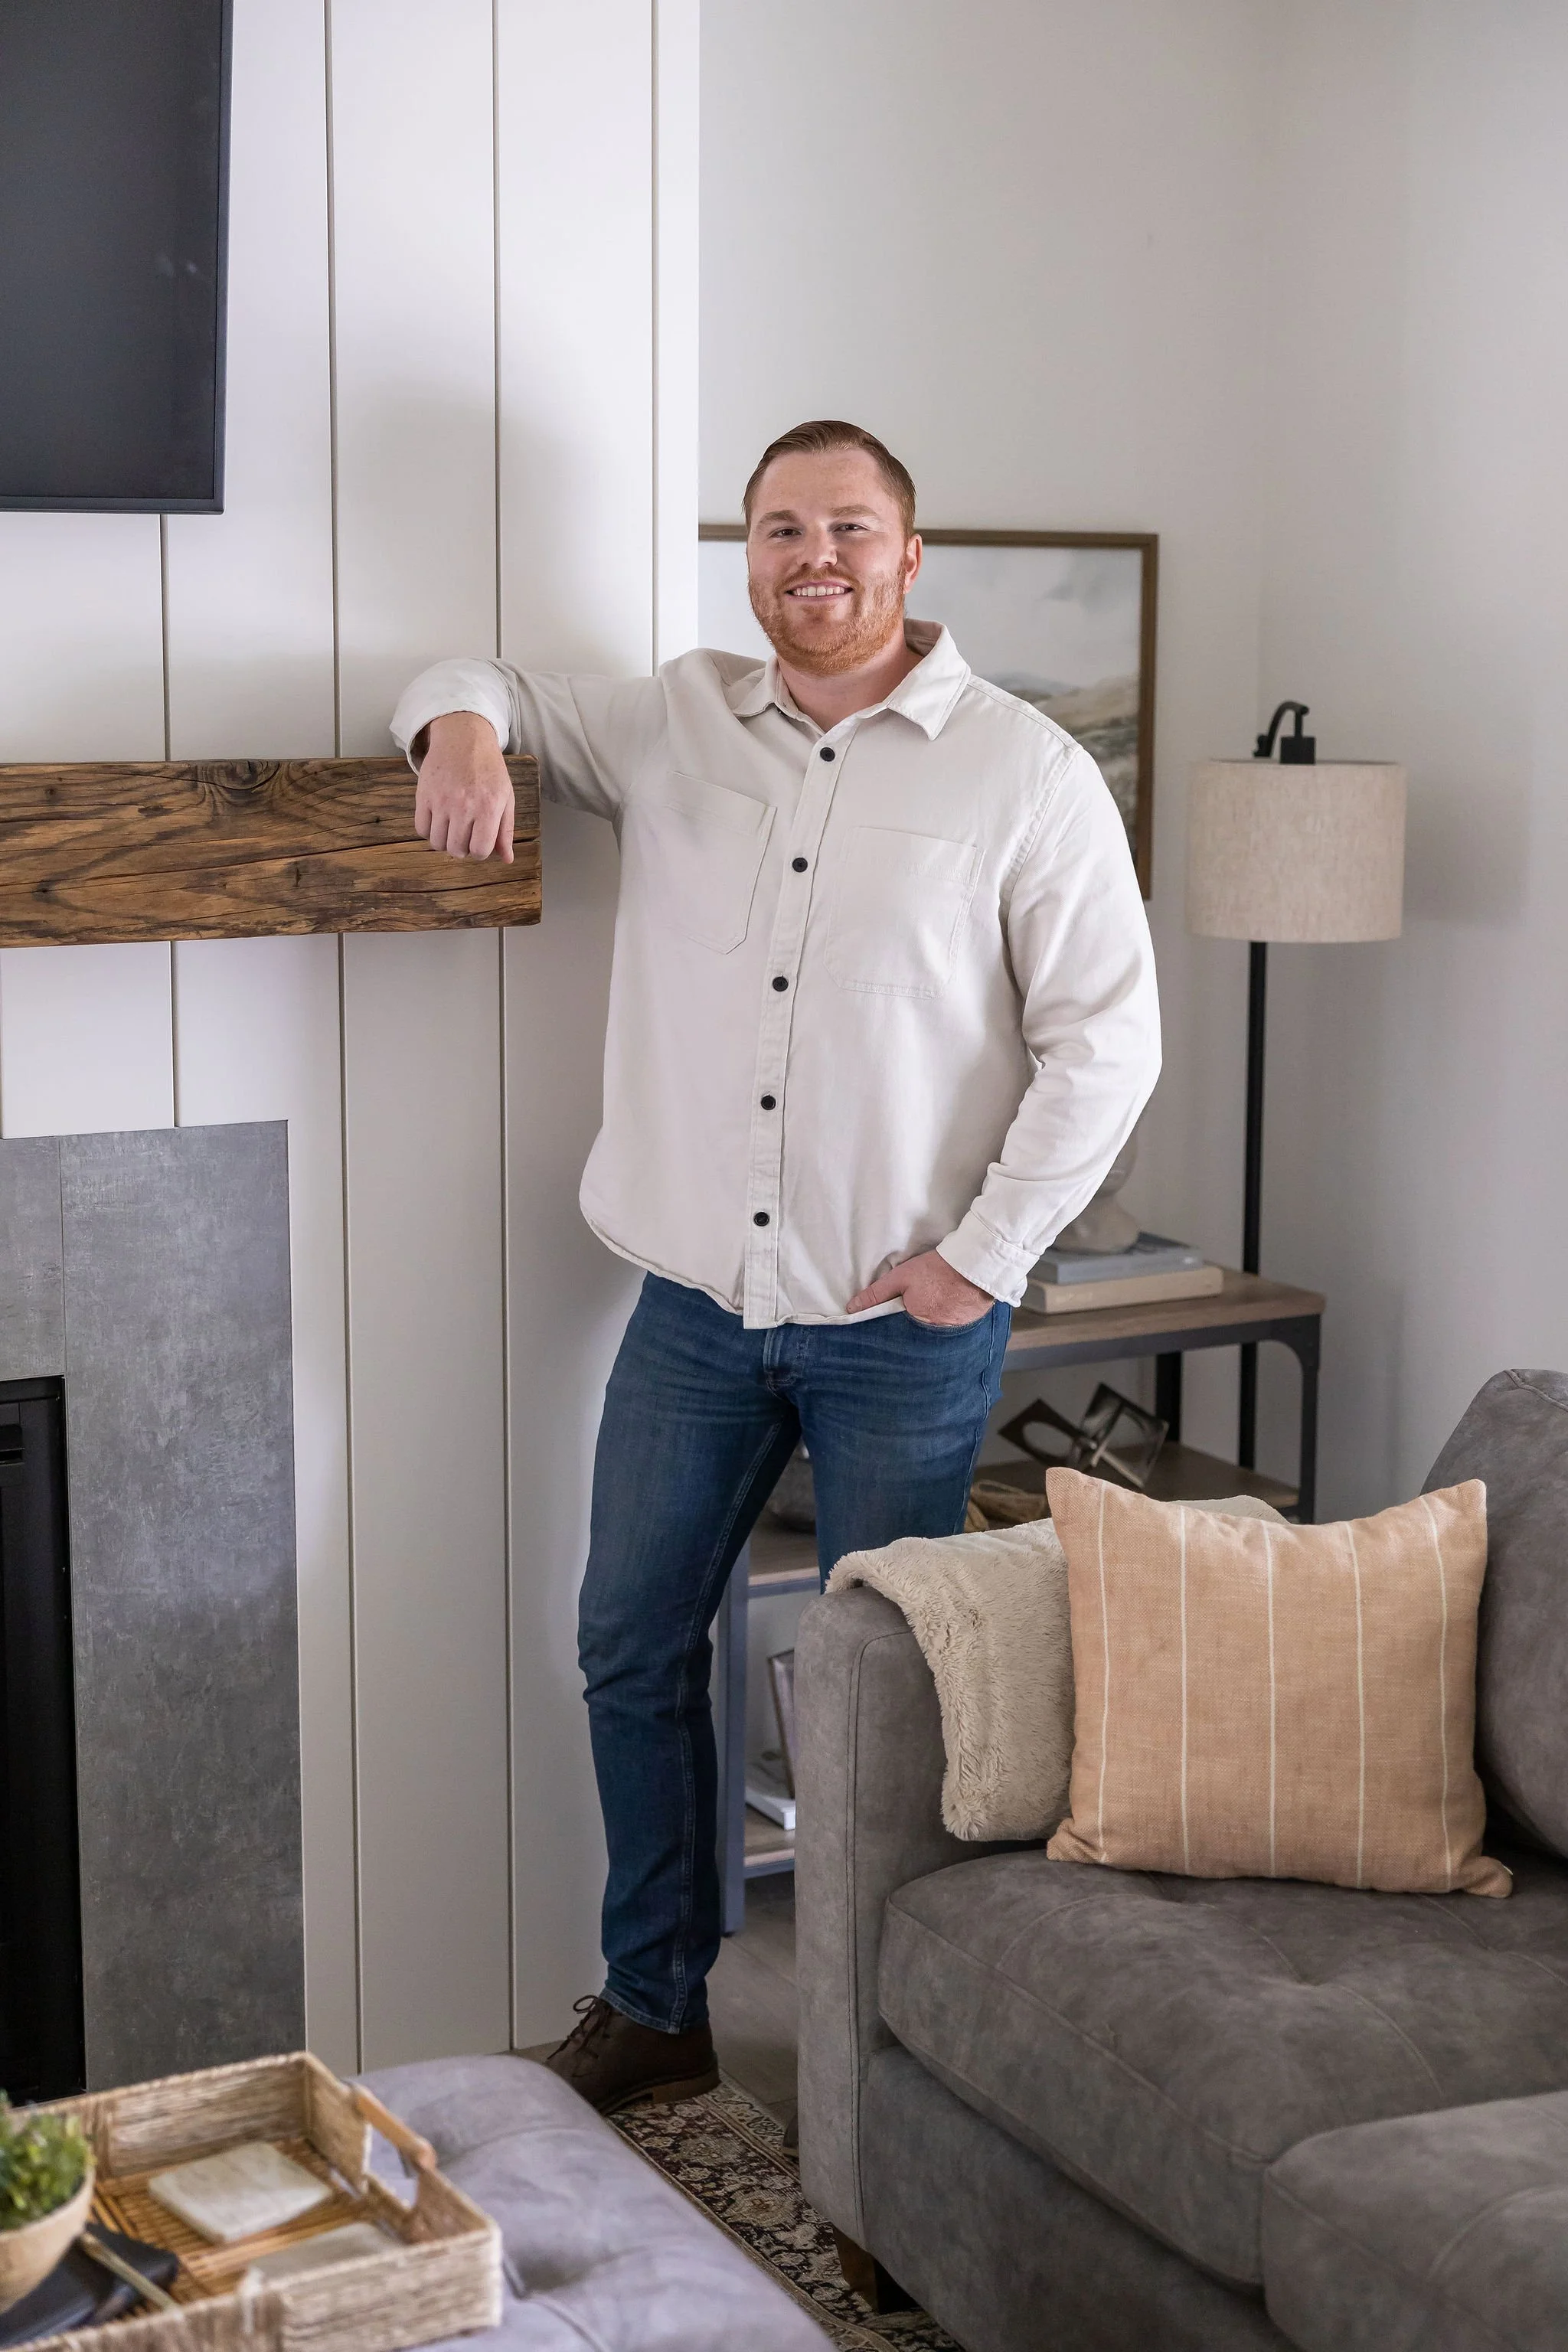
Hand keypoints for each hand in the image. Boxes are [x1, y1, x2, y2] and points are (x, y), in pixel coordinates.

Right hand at [413, 711, 514, 860]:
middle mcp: (464, 806)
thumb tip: (506, 859)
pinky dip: (428, 831)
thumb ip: (506, 830)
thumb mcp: (506, 797)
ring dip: (445, 842)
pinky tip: (438, 821)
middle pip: (456, 850)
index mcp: (488, 807)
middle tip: (465, 835)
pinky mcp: (423, 795)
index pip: (479, 850)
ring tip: (451, 828)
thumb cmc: (488, 770)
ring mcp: (441, 801)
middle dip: (462, 848)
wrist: (463, 739)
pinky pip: (421, 829)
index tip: (478, 842)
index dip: (479, 852)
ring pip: (437, 843)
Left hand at [847, 1249, 994, 1326]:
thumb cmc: (937, 1269)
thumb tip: (852, 1308)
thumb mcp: (901, 1277)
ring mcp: (953, 1331)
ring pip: (935, 1330)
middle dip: (915, 1323)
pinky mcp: (968, 1326)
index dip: (896, 1322)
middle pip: (917, 1332)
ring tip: (936, 1304)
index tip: (898, 1312)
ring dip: (933, 1321)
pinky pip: (953, 1328)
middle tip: (922, 1304)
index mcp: (916, 1323)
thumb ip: (877, 1294)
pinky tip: (950, 1306)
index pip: (898, 1331)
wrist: (976, 1264)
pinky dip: (950, 1319)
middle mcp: (934, 1333)